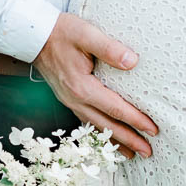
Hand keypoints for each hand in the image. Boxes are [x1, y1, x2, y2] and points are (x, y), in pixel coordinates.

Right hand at [34, 13, 158, 158]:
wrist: (33, 35)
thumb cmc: (60, 32)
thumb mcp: (86, 34)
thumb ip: (110, 48)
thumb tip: (133, 61)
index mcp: (82, 87)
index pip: (115, 108)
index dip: (135, 120)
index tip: (152, 129)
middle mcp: (75, 99)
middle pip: (106, 125)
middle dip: (129, 140)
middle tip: (147, 152)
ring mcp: (70, 100)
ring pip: (96, 126)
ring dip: (115, 141)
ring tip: (131, 153)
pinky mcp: (68, 97)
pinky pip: (86, 121)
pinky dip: (100, 132)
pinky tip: (107, 136)